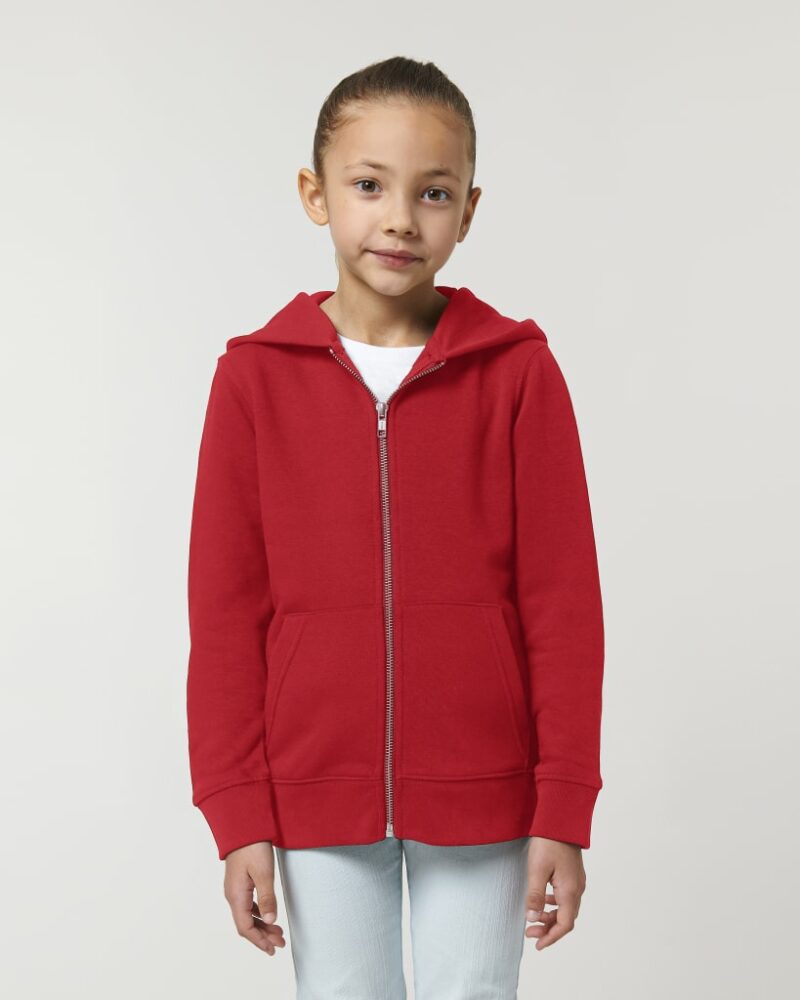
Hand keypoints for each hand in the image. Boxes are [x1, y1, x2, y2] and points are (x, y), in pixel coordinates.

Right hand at [223, 841, 286, 955]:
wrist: (243, 825)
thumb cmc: (253, 846)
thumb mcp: (263, 872)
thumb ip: (267, 898)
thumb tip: (270, 921)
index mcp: (236, 896)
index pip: (245, 928)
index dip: (259, 941)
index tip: (272, 949)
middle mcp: (232, 895)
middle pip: (245, 924)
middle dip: (262, 936)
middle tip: (280, 943)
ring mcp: (234, 888)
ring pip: (246, 915)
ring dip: (261, 925)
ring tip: (277, 931)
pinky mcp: (239, 881)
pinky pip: (247, 905)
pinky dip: (258, 913)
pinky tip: (267, 914)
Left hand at [524, 836, 586, 949]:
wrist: (561, 820)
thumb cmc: (548, 842)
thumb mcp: (537, 869)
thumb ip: (535, 895)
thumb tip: (532, 919)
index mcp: (570, 891)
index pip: (564, 924)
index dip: (551, 937)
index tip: (537, 944)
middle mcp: (577, 889)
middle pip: (566, 918)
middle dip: (548, 929)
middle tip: (529, 933)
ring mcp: (577, 881)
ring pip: (566, 908)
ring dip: (550, 916)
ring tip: (533, 918)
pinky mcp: (573, 874)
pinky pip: (566, 897)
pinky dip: (554, 904)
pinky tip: (543, 898)